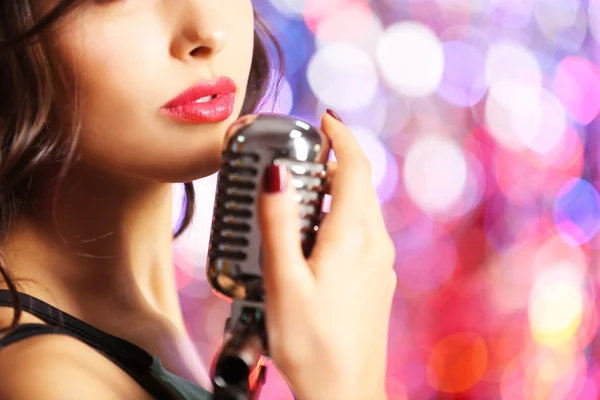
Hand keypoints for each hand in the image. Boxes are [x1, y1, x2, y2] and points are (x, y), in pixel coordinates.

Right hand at [257, 111, 395, 399]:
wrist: (346, 392)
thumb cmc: (313, 343)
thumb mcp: (285, 280)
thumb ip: (280, 223)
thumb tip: (278, 174)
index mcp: (354, 236)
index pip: (356, 168)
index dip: (342, 137)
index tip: (326, 118)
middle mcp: (375, 244)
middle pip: (361, 185)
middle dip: (336, 161)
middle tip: (304, 153)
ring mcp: (379, 263)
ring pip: (363, 209)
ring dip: (339, 189)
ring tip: (305, 191)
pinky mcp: (375, 279)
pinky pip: (363, 232)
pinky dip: (343, 216)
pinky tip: (317, 235)